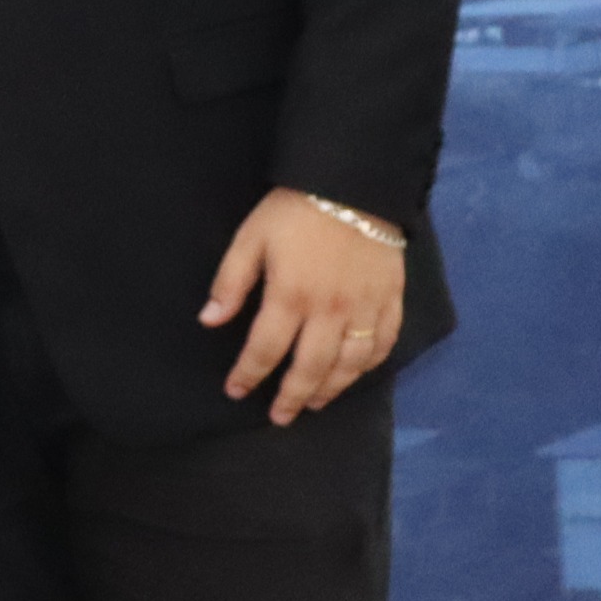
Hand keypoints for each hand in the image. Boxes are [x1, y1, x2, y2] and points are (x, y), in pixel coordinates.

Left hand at [200, 188, 405, 424]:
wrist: (354, 183)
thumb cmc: (295, 210)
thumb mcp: (250, 238)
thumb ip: (231, 282)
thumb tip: (210, 321)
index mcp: (290, 297)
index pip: (265, 350)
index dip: (248, 375)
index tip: (235, 391)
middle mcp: (330, 312)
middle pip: (310, 368)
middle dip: (291, 397)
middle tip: (279, 417)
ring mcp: (365, 309)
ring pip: (349, 365)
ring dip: (330, 389)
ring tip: (314, 404)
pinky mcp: (391, 299)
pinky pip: (382, 344)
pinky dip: (368, 366)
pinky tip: (355, 374)